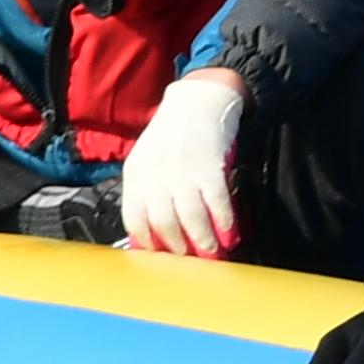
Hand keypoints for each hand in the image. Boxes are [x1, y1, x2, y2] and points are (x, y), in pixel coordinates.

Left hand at [122, 67, 246, 256]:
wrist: (198, 100)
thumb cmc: (173, 137)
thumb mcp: (148, 161)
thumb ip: (147, 194)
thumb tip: (149, 238)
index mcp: (137, 173)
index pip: (135, 218)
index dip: (148, 243)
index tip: (160, 260)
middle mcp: (156, 172)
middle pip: (162, 222)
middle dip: (177, 248)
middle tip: (189, 263)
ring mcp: (183, 168)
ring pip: (189, 216)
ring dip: (202, 240)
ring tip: (211, 254)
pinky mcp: (209, 164)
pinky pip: (216, 201)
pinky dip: (223, 221)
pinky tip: (229, 232)